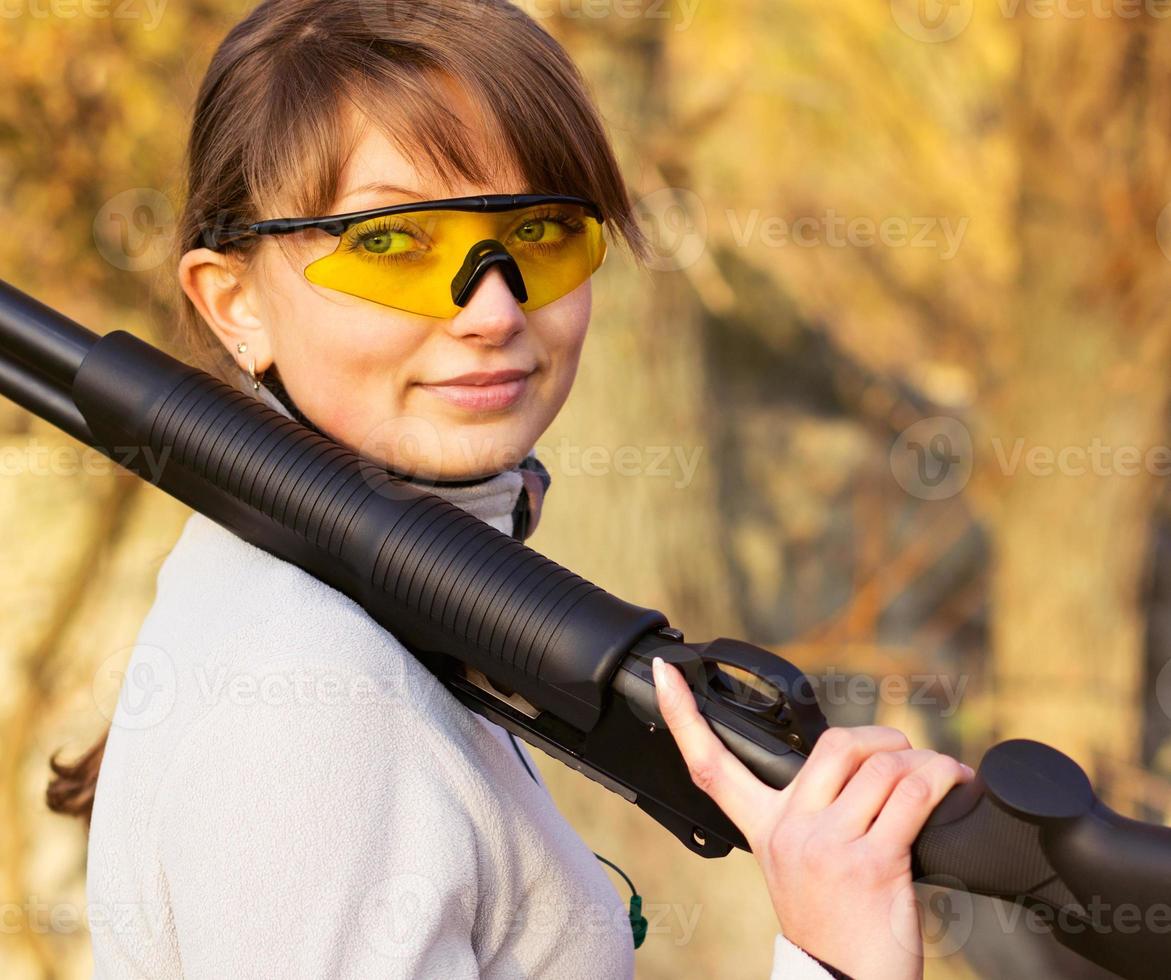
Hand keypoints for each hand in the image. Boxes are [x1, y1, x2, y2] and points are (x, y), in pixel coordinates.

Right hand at [651, 656, 973, 979]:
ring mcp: (828, 847)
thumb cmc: (835, 932)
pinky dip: (942, 780)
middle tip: (903, 754)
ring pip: (882, 767)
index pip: (710, 764)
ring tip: (941, 776)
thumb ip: (812, 817)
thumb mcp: (799, 868)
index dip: (682, 714)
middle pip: (832, 745)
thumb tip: (863, 770)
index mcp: (763, 830)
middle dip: (880, 737)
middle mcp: (789, 832)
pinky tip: (954, 786)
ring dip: (925, 762)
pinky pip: (913, 795)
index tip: (663, 671)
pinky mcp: (871, 864)